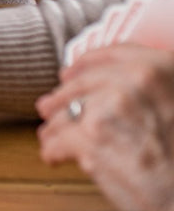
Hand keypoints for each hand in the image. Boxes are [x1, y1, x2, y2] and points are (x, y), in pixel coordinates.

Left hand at [37, 44, 173, 210]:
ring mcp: (110, 107)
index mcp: (162, 69)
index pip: (115, 54)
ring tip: (50, 134)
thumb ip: (153, 90)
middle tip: (48, 105)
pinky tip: (53, 156)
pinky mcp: (91, 138)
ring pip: (66, 110)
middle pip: (83, 82)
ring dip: (55, 124)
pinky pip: (59, 139)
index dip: (89, 63)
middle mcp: (136, 81)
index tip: (73, 72)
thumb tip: (117, 86)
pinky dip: (54, 150)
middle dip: (62, 96)